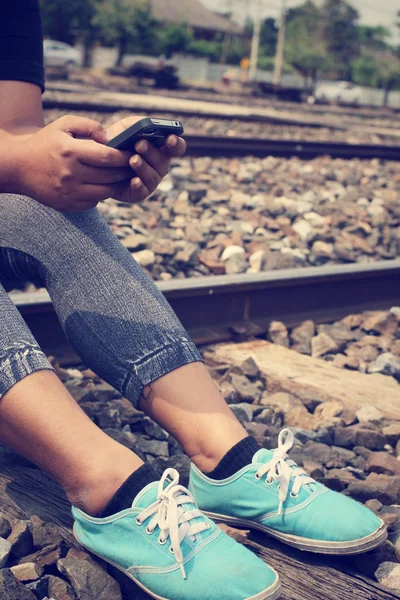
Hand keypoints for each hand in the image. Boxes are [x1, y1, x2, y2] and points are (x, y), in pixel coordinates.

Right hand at [9, 115, 131, 210]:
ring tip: (121, 176)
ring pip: (104, 192)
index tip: (133, 154)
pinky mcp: (67, 204)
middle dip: (125, 171)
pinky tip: (101, 185)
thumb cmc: (46, 143)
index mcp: (70, 152)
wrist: (19, 167)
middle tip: (134, 167)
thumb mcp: (64, 125)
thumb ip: (89, 126)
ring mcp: (68, 192)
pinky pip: (93, 202)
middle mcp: (70, 174)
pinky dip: (100, 194)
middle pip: (108, 176)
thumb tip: (110, 138)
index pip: (107, 157)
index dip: (124, 157)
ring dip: (116, 185)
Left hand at [104, 116, 185, 203]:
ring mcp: (151, 181)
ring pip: (153, 176)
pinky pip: (142, 191)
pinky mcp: (139, 192)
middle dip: (151, 152)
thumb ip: (137, 124)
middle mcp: (159, 166)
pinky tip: (134, 180)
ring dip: (143, 167)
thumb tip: (143, 126)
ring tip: (133, 160)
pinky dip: (139, 186)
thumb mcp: (127, 127)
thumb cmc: (118, 141)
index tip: (170, 138)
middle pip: (163, 161)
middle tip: (140, 144)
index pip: (176, 147)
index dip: (176, 144)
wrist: (100, 160)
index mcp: (161, 149)